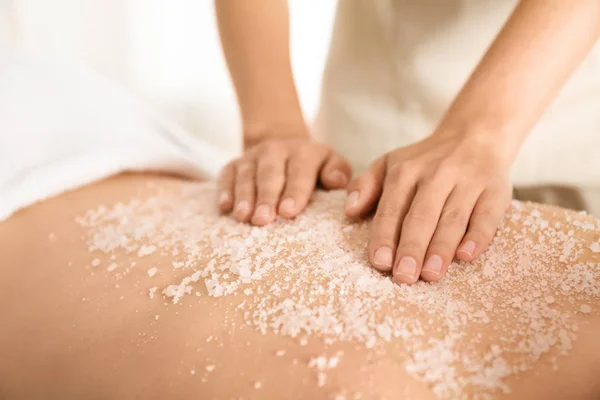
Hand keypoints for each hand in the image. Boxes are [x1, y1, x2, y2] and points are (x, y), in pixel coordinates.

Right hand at [218, 136, 351, 224]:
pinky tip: (225, 207)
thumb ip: (338, 172)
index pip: (300, 171)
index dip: (295, 191)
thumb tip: (336, 182)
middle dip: (266, 197)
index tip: (289, 211)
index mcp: (304, 152)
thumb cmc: (313, 168)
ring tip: (243, 217)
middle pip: (270, 174)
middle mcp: (276, 150)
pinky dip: (225, 190)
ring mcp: (252, 156)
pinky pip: (226, 175)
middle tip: (263, 220)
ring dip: (244, 196)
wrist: (284, 147)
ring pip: (247, 175)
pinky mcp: (234, 164)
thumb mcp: (331, 164)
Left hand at [344, 132, 512, 284]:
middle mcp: (436, 175)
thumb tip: (349, 210)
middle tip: (404, 276)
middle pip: (421, 215)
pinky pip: (487, 215)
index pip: (392, 208)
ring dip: (441, 247)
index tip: (379, 262)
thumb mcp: (389, 164)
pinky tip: (467, 255)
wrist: (476, 136)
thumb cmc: (425, 162)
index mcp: (406, 171)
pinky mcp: (496, 191)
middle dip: (412, 247)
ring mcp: (468, 182)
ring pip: (453, 218)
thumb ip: (366, 186)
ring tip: (431, 273)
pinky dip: (478, 236)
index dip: (385, 236)